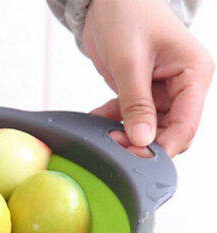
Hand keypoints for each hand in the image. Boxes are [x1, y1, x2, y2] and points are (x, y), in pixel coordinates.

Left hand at [83, 0, 213, 156]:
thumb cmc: (126, 14)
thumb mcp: (129, 61)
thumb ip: (136, 104)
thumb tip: (141, 140)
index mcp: (194, 73)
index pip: (186, 125)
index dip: (162, 147)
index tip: (135, 158)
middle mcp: (184, 85)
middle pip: (170, 133)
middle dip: (143, 144)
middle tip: (113, 145)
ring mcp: (164, 91)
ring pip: (150, 130)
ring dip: (126, 135)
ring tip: (102, 133)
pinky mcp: (144, 93)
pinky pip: (133, 119)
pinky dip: (115, 123)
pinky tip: (96, 119)